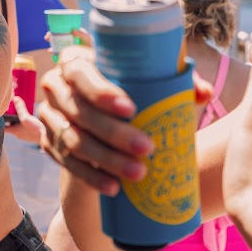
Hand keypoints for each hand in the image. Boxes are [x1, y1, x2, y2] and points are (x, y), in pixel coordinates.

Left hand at [4, 91, 48, 147]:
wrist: (49, 138)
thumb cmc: (36, 130)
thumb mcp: (26, 117)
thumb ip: (20, 108)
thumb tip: (15, 98)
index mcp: (14, 131)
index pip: (2, 127)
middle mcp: (18, 134)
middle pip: (9, 125)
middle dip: (9, 118)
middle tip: (9, 110)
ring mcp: (24, 135)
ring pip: (17, 126)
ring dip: (17, 120)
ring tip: (18, 112)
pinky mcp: (30, 134)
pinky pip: (24, 127)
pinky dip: (24, 123)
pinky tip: (28, 118)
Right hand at [34, 46, 211, 194]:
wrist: (103, 120)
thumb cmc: (130, 92)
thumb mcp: (149, 85)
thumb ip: (176, 84)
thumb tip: (203, 93)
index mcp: (76, 62)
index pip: (82, 73)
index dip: (102, 92)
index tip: (131, 109)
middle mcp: (55, 87)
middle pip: (80, 112)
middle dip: (114, 134)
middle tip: (147, 149)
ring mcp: (49, 117)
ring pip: (74, 141)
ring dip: (106, 160)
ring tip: (137, 173)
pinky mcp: (48, 144)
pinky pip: (67, 164)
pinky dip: (91, 177)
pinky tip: (113, 187)